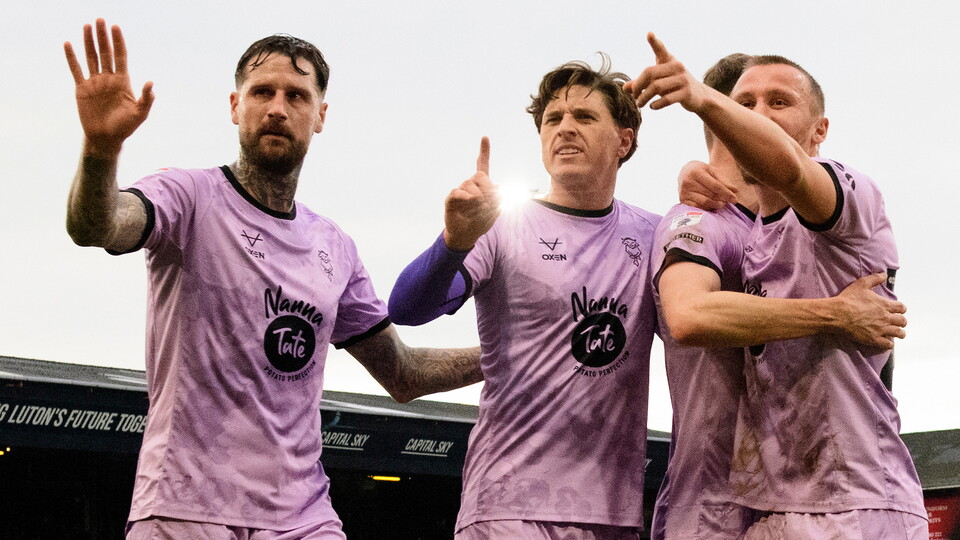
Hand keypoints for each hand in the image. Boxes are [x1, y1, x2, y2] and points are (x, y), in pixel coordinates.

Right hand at [64, 19, 153, 156]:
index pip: (120, 56)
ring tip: (87, 26)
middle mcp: (108, 79)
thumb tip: (151, 83)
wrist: (106, 139)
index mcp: (123, 82)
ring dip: (89, 41)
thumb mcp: (140, 114)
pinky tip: (68, 44)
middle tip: (100, 19)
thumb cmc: (125, 127)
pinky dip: (71, 57)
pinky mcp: (82, 89)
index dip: (118, 42)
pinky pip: (76, 69)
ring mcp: (95, 82)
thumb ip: (146, 99)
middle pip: (105, 52)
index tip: (116, 27)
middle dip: (103, 36)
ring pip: (91, 57)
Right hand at [443, 137, 499, 250]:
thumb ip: (499, 198)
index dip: (484, 151)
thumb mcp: (496, 210)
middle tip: (489, 203)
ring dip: (478, 199)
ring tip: (478, 210)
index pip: (482, 165)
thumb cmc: (481, 221)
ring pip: (469, 185)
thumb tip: (499, 187)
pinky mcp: (451, 198)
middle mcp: (470, 185)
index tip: (485, 137)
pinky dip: (465, 197)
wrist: (467, 235)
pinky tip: (469, 201)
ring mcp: (460, 191)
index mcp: (481, 185)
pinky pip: (457, 192)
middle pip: (480, 176)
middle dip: (487, 188)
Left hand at [623, 33, 708, 112]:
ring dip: (644, 97)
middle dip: (638, 85)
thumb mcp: (658, 82)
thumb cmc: (674, 86)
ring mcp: (683, 79)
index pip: (661, 50)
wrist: (698, 96)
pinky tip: (652, 106)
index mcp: (670, 61)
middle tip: (634, 95)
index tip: (649, 34)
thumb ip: (641, 84)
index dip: (655, 42)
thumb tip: (624, 88)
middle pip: (650, 73)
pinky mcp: (686, 93)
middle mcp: (677, 67)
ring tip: (640, 103)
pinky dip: (656, 104)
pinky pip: (666, 99)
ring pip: (656, 87)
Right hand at [677, 160, 737, 210]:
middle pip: (710, 195)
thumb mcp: (712, 171)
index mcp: (696, 172)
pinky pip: (697, 207)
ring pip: (705, 202)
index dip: (726, 193)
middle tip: (729, 202)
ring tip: (722, 204)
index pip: (715, 186)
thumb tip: (735, 191)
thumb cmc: (701, 171)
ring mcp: (683, 191)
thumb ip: (724, 180)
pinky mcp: (682, 199)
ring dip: (716, 205)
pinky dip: (707, 208)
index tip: (735, 199)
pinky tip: (712, 206)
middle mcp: (688, 182)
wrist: (684, 171)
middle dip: (722, 199)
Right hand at [835, 273, 906, 348]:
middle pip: (902, 321)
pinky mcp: (873, 339)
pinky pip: (888, 344)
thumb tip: (884, 274)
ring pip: (898, 333)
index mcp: (885, 305)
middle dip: (901, 321)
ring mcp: (881, 329)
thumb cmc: (849, 299)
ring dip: (899, 333)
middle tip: (898, 322)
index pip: (901, 308)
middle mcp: (886, 318)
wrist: (838, 314)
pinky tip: (887, 342)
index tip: (898, 310)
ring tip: (897, 333)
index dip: (901, 309)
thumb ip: (874, 278)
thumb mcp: (861, 284)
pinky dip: (889, 344)